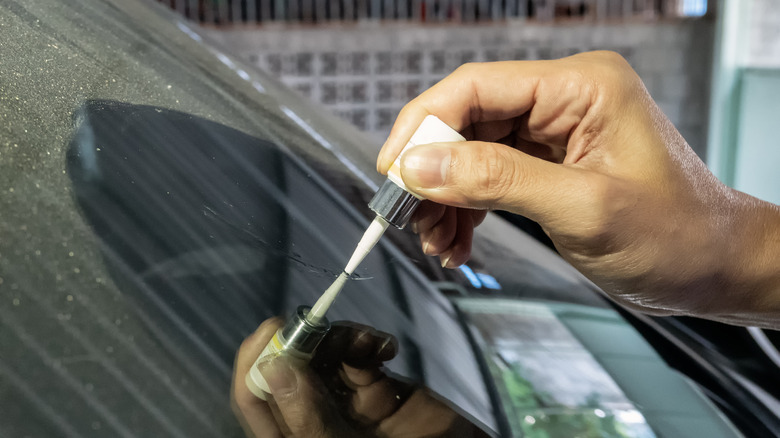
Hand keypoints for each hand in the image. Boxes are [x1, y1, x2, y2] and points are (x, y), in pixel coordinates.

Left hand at [232, 318, 490, 436]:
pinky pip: (360, 355)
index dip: (255, 361)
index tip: (275, 329)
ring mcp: (344, 404)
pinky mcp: (376, 390)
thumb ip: (310, 419)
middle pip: (288, 367)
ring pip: (323, 354)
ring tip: (370, 343)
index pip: (253, 398)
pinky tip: (386, 348)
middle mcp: (313, 420)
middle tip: (320, 324)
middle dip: (304, 340)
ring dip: (341, 337)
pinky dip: (370, 342)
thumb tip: (272, 370)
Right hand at [377, 51, 779, 326]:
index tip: (394, 172)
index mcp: (581, 87)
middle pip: (466, 119)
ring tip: (436, 241)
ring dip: (445, 197)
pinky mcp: (549, 163)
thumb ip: (495, 181)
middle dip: (432, 171)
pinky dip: (465, 209)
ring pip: (470, 151)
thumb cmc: (677, 235)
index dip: (424, 126)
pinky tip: (456, 241)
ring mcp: (555, 132)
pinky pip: (488, 176)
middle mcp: (564, 100)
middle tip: (408, 216)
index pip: (476, 87)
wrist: (715, 269)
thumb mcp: (582, 209)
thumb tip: (421, 167)